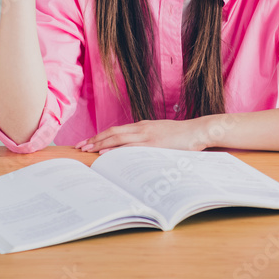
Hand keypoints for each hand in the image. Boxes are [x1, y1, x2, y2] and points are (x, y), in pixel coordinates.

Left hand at [74, 119, 211, 153]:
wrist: (198, 131)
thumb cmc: (182, 136)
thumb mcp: (161, 136)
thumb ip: (148, 142)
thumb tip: (135, 152)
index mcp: (143, 126)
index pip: (116, 130)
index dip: (100, 136)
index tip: (87, 141)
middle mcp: (142, 128)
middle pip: (112, 132)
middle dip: (94, 139)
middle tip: (79, 146)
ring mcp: (147, 135)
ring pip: (118, 137)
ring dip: (101, 143)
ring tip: (87, 149)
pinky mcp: (154, 143)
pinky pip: (131, 146)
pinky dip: (117, 148)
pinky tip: (107, 152)